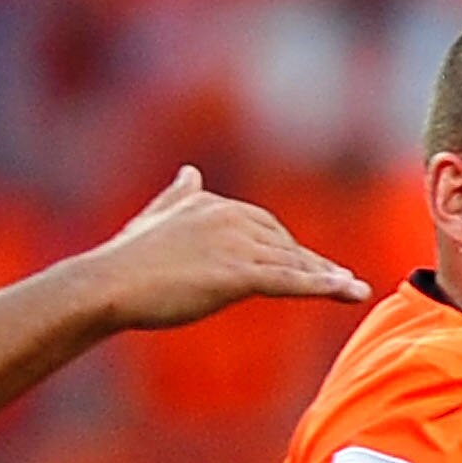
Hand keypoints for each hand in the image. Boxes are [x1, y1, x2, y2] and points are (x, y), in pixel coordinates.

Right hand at [90, 167, 369, 329]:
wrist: (107, 283)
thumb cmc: (124, 260)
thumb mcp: (155, 218)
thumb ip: (178, 196)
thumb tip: (190, 170)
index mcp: (211, 203)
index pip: (262, 226)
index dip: (286, 248)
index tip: (309, 263)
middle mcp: (228, 216)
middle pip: (283, 243)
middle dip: (313, 262)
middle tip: (342, 281)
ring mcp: (234, 244)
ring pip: (292, 262)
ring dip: (326, 276)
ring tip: (354, 290)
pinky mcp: (236, 274)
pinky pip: (289, 280)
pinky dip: (322, 285)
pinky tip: (347, 291)